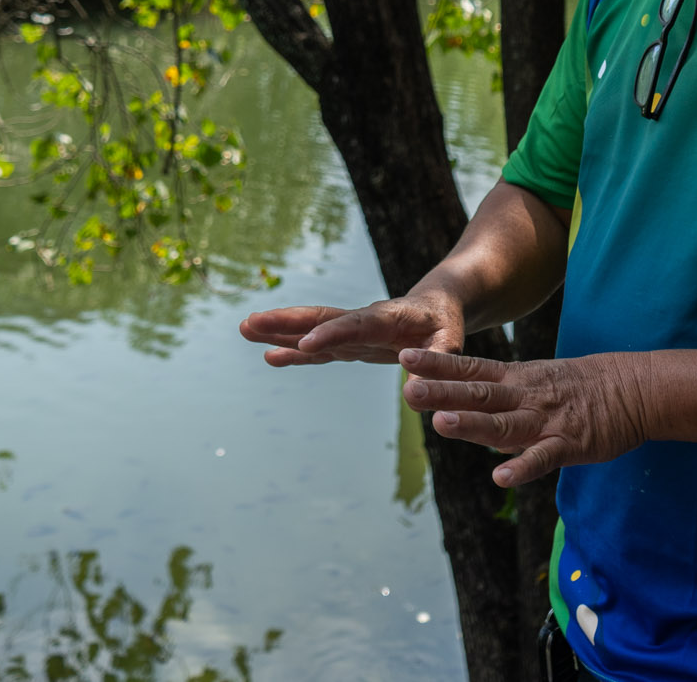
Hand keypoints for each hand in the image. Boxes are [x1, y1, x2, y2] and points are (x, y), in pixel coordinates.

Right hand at [239, 291, 463, 366]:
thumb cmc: (446, 324)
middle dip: (285, 321)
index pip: (356, 325)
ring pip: (310, 328)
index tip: (305, 344)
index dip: (332, 334)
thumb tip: (415, 391)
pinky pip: (316, 347)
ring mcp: (351, 331)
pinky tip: (269, 356)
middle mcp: (363, 320)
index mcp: (388, 317)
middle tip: (249, 322)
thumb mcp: (451, 342)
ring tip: (244, 328)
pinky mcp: (347, 342)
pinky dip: (293, 351)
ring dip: (279, 329)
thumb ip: (437, 362)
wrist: (437, 305)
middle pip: (320, 319)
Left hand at [398, 347, 657, 486]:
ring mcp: (546, 420)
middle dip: (443, 394)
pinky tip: (501, 477)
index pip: (470, 369)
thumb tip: (454, 405)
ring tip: (441, 425)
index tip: (404, 357)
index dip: (437, 365)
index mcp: (515, 380)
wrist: (632, 389)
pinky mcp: (570, 444)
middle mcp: (524, 397)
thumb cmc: (576, 388)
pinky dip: (523, 467)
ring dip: (473, 425)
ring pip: (504, 424)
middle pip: (478, 394)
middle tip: (408, 392)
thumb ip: (496, 395)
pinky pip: (544, 458)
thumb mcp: (532, 380)